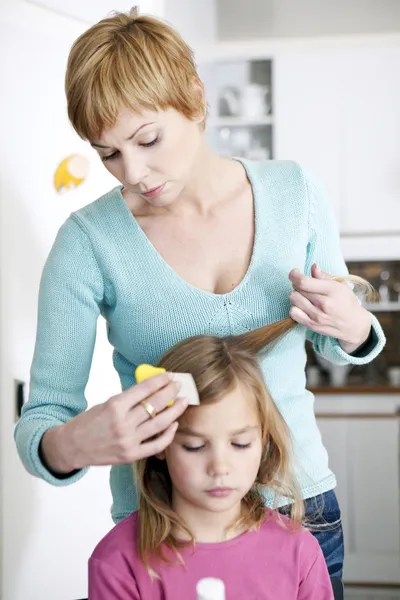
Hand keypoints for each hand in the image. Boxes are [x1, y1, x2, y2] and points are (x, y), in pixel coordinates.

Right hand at [41, 373, 187, 472]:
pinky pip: (156, 445)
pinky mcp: (130, 455)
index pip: (144, 389)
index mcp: (115, 406)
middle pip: (155, 404)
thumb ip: (128, 400)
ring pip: (160, 424)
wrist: (71, 446)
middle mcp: (123, 423)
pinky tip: (174, 424)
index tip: (168, 376)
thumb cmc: (88, 422)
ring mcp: (128, 441)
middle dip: (170, 392)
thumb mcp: (106, 404)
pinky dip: (168, 435)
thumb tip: (152, 390)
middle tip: (179, 385)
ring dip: (175, 411)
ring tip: (183, 402)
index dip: (159, 381)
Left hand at [288, 264, 371, 353]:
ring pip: (294, 299)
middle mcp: (324, 304)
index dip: (294, 275)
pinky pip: (293, 313)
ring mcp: (317, 316)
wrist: (354, 325)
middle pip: (297, 289)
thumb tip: (313, 267)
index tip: (294, 273)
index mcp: (332, 290)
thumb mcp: (340, 285)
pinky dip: (295, 308)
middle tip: (304, 285)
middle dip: (297, 284)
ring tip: (304, 296)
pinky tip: (302, 306)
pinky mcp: (312, 325)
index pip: (304, 282)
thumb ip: (324, 276)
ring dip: (296, 295)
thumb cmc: (346, 302)